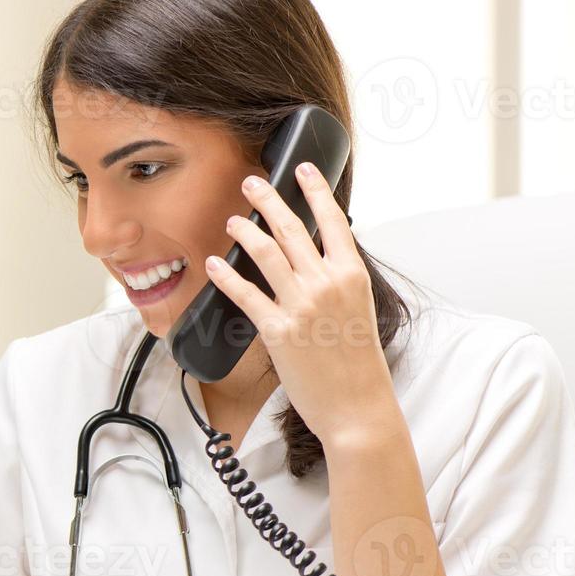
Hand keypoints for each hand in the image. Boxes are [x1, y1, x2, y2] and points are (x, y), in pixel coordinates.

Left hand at [203, 164, 399, 446]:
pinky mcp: (278, 330)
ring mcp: (302, 305)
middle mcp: (327, 284)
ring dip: (245, 231)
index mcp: (352, 276)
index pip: (333, 221)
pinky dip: (227, 276)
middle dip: (269, 201)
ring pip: (266, 254)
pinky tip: (214, 264)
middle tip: (251, 183)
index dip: (314, 190)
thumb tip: (319, 260)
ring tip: (232, 220)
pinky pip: (246, 295)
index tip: (301, 169)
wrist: (358, 406)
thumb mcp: (360, 310)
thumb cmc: (359, 364)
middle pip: (292, 229)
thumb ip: (339, 282)